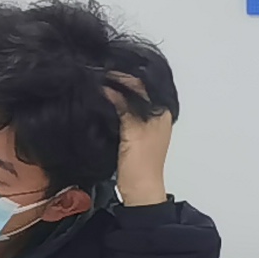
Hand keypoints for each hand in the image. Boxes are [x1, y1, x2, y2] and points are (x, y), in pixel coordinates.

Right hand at [106, 70, 175, 206]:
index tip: (105, 68)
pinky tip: (101, 99)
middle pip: (137, 90)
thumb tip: (108, 85)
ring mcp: (145, 123)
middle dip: (119, 81)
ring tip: (97, 82)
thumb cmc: (140, 164)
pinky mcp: (134, 131)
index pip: (143, 84)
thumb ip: (123, 105)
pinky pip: (125, 110)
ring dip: (115, 92)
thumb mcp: (131, 130)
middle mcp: (156, 113)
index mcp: (161, 111)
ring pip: (130, 99)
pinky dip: (114, 104)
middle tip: (97, 73)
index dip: (124, 75)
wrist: (139, 190)